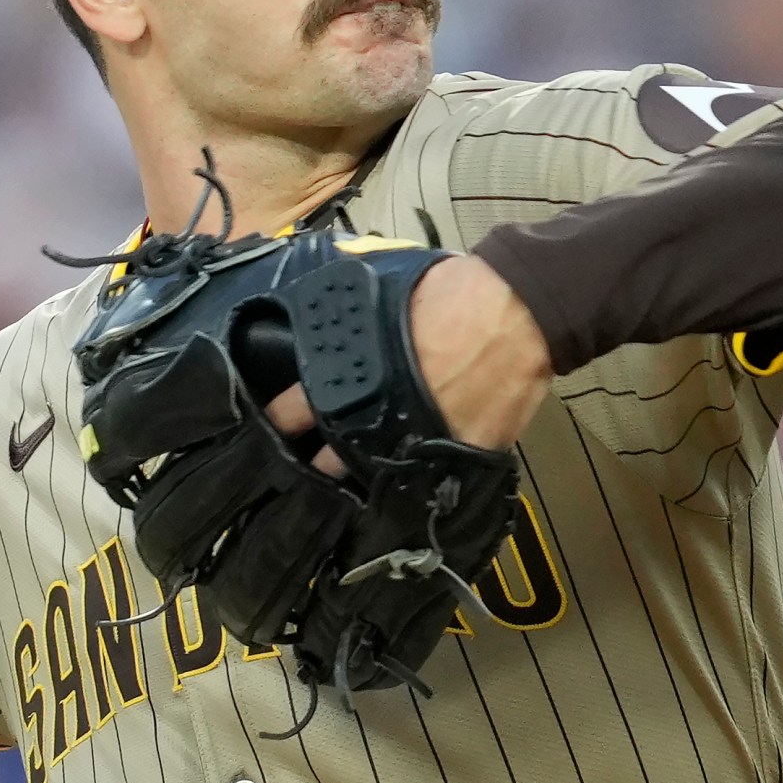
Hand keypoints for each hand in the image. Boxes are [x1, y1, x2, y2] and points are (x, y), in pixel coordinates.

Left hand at [266, 254, 551, 472]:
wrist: (513, 313)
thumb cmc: (448, 293)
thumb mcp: (377, 288)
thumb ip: (350, 312)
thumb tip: (331, 309)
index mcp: (342, 377)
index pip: (288, 412)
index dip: (275, 424)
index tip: (269, 432)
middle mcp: (366, 420)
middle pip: (321, 463)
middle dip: (311, 468)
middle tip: (306, 471)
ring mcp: (408, 447)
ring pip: (368, 485)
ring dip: (359, 485)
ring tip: (352, 489)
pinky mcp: (451, 462)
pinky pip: (422, 486)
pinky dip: (414, 488)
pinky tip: (404, 493)